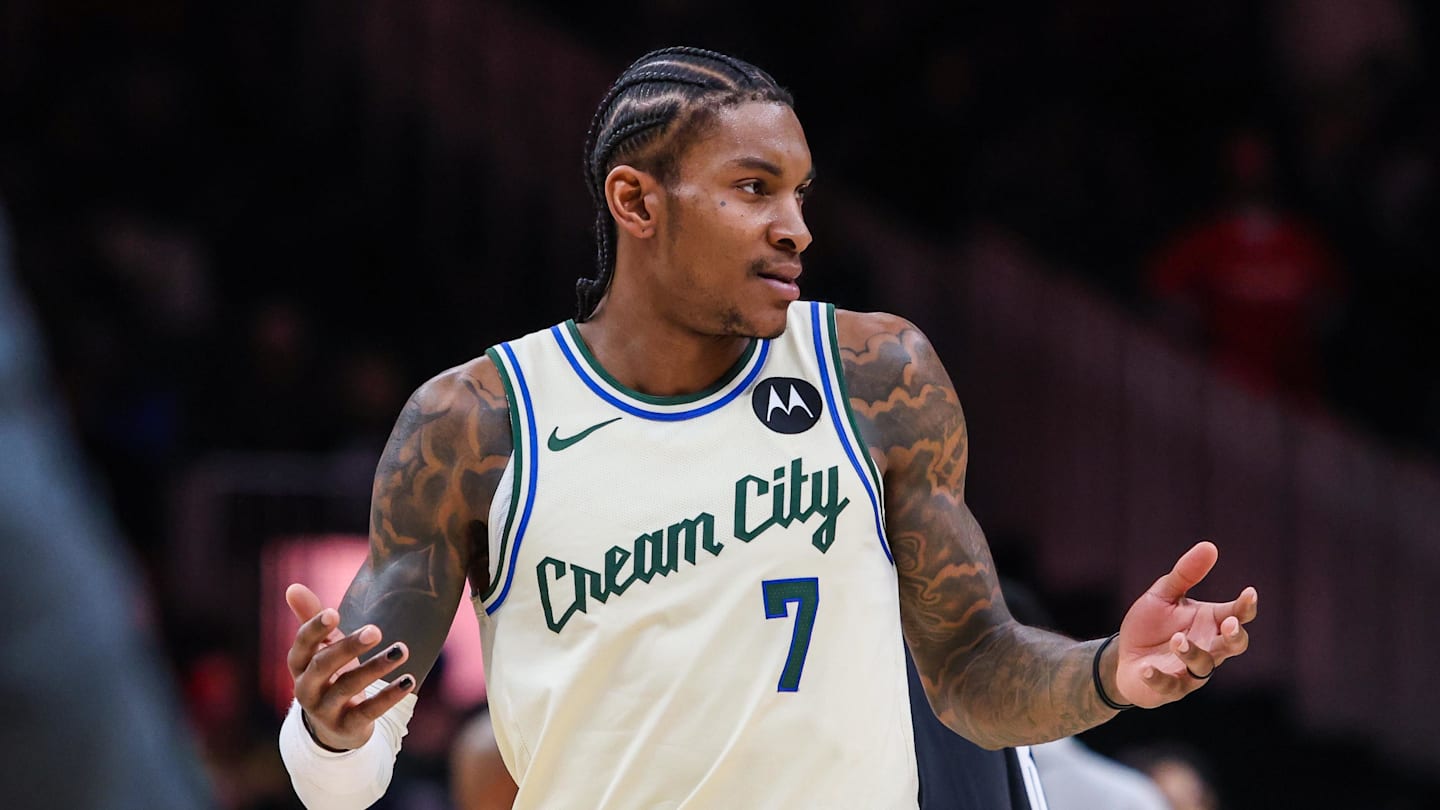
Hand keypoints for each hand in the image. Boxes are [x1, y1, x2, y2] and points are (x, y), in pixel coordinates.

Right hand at [285, 583, 414, 750]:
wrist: (333, 726)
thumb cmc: (330, 674)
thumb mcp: (322, 647)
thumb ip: (312, 618)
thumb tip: (293, 587)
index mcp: (300, 665)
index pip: (302, 645)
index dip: (315, 629)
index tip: (335, 613)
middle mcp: (306, 688)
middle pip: (323, 665)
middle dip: (349, 647)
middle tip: (377, 630)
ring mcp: (325, 710)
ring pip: (348, 687)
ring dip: (376, 668)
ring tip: (403, 650)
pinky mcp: (347, 727)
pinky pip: (368, 711)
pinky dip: (389, 696)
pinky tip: (409, 680)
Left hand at [1111, 541, 1257, 708]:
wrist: (1123, 655)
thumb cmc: (1150, 625)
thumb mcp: (1163, 594)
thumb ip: (1185, 574)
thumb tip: (1209, 546)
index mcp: (1210, 623)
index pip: (1237, 615)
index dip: (1246, 606)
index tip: (1249, 593)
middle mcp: (1207, 648)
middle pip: (1234, 645)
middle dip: (1234, 636)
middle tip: (1228, 624)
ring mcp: (1190, 671)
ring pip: (1204, 667)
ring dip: (1193, 653)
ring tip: (1177, 640)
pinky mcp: (1169, 688)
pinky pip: (1170, 686)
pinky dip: (1160, 678)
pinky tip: (1148, 668)